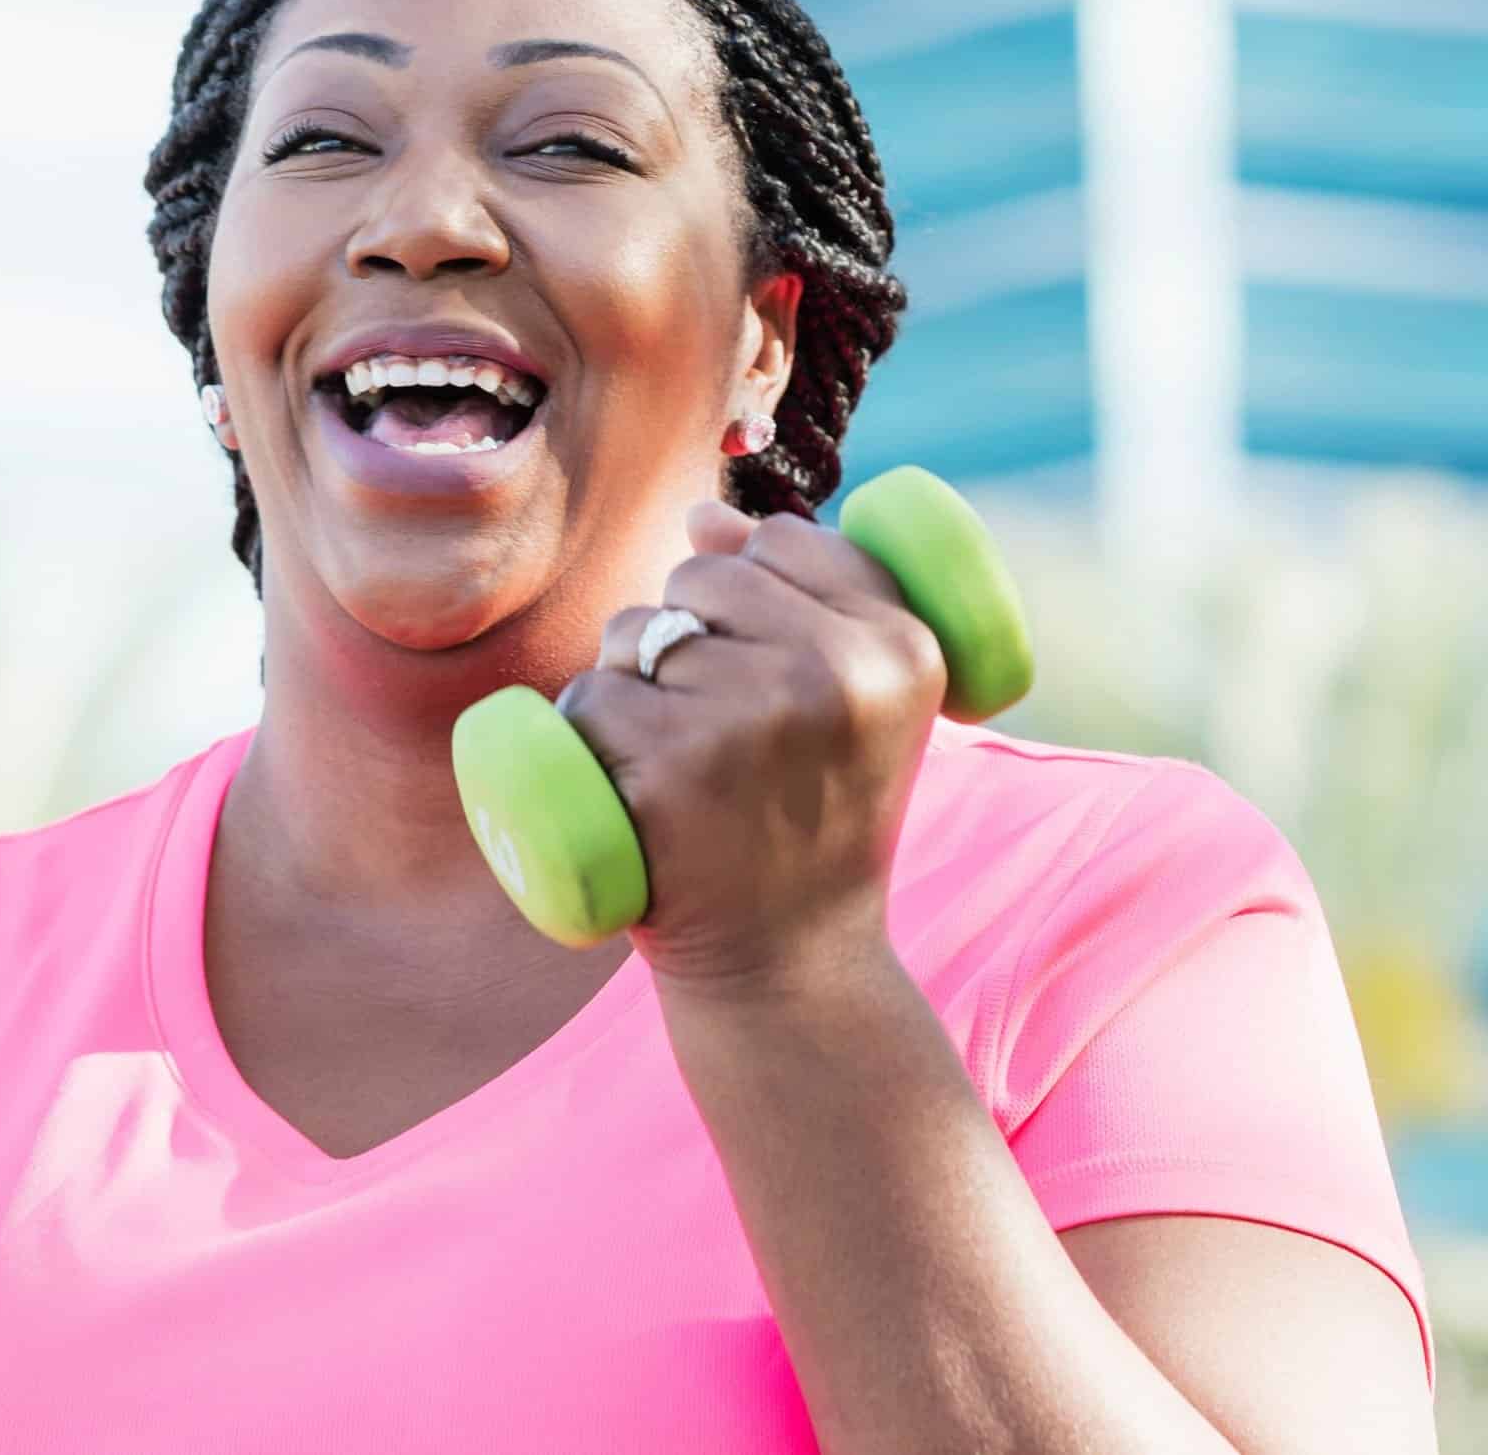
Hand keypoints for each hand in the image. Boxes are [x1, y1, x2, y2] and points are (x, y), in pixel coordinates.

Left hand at [551, 501, 945, 999]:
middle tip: (718, 735)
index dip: (752, 595)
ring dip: (629, 685)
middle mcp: (837, 671)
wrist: (793, 969)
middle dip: (684, 637)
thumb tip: (702, 517)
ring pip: (635, 634)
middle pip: (700, 580)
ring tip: (678, 767)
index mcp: (902, 646)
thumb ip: (797, 597)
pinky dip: (585, 738)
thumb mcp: (850, 708)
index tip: (768, 670)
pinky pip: (588, 700)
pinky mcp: (673, 766)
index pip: (785, 542)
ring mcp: (752, 717)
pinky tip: (629, 792)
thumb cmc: (813, 821)